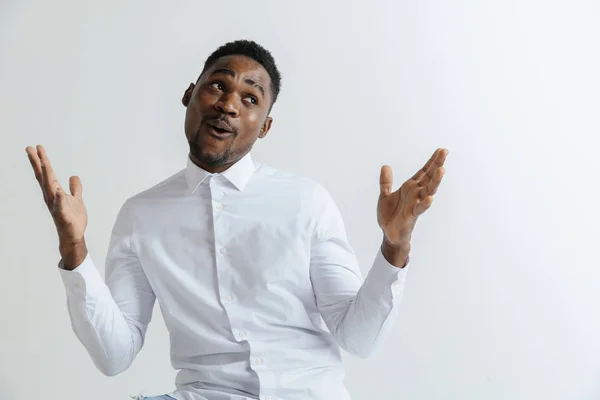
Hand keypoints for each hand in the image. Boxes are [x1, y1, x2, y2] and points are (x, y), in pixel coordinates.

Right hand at [26, 145, 87, 266]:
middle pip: (44, 177)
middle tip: (30, 148)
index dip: (42, 161)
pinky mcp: (63, 216)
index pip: (47, 174)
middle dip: (38, 163)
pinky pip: (60, 206)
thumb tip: (73, 176)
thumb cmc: (73, 219)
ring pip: (50, 188)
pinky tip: (58, 190)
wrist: (74, 236)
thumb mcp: (76, 199)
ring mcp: (56, 206)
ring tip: (43, 161)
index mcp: (55, 192)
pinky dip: (59, 198)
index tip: (37, 148)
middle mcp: (52, 197)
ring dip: (47, 175)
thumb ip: (75, 188)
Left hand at [377, 148, 447, 250]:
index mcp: (410, 188)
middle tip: (445, 152)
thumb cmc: (390, 216)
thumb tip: (385, 166)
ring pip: (428, 190)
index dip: (431, 161)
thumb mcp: (384, 195)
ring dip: (435, 181)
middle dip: (436, 165)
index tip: (440, 150)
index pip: (423, 172)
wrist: (388, 234)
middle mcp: (415, 194)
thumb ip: (386, 182)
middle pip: (429, 177)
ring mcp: (415, 204)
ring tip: (441, 170)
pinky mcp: (412, 215)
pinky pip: (420, 209)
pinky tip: (430, 198)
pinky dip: (424, 203)